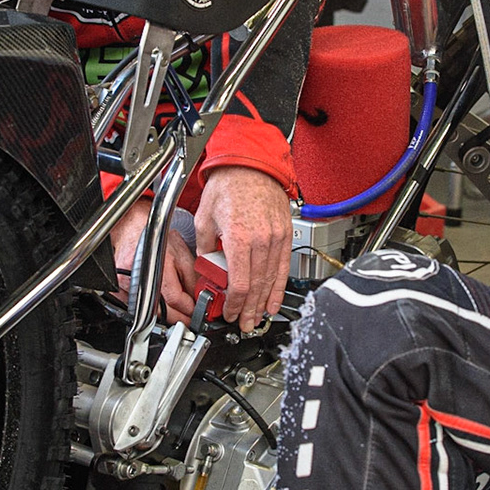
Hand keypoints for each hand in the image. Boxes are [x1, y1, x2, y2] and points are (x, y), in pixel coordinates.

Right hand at [109, 198, 197, 323]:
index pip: (175, 299)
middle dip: (179, 317)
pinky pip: (137, 308)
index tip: (197, 312)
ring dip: (165, 314)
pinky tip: (158, 301)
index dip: (189, 309)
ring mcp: (127, 285)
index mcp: (158, 266)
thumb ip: (193, 278)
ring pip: (149, 312)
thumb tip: (200, 298)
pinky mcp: (120, 290)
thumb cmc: (155, 237)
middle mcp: (140, 277)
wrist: (132, 229)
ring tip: (175, 308)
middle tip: (189, 316)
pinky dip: (150, 309)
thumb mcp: (182, 253)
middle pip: (162, 312)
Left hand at [194, 166, 291, 331]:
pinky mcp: (285, 235)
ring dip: (264, 302)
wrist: (251, 166)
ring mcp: (276, 237)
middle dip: (249, 309)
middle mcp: (261, 239)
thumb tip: (206, 268)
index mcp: (239, 237)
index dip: (235, 303)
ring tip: (257, 318)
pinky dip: (279, 287)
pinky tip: (274, 300)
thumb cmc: (229, 186)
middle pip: (256, 285)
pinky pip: (283, 267)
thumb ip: (204, 247)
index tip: (230, 312)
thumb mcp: (204, 217)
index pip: (239, 282)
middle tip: (244, 324)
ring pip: (271, 279)